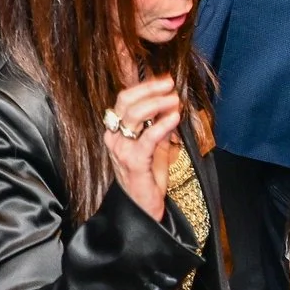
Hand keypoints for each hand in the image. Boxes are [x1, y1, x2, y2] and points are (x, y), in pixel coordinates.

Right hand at [102, 76, 182, 221]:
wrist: (142, 209)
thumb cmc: (147, 177)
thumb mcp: (153, 146)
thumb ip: (158, 126)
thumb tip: (170, 105)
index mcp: (115, 130)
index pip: (124, 99)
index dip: (144, 86)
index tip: (164, 80)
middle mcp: (114, 136)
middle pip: (125, 101)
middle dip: (149, 89)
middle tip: (169, 84)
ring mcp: (121, 149)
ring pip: (134, 115)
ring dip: (157, 103)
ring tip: (175, 100)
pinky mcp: (133, 162)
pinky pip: (147, 137)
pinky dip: (162, 124)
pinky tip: (174, 117)